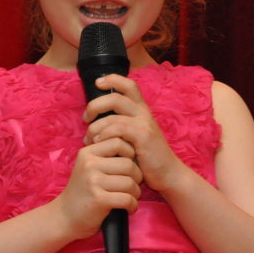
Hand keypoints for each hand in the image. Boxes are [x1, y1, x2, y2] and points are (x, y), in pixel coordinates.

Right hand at [54, 135, 141, 239]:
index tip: (127, 167)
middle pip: (128, 163)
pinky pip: (127, 199)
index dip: (130, 153)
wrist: (65, 216)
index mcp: (87, 153)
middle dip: (137, 176)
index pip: (118, 142)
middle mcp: (89, 165)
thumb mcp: (88, 167)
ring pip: (130, 182)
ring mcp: (93, 182)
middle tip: (132, 186)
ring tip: (130, 197)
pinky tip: (128, 208)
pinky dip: (133, 205)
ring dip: (136, 193)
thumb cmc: (83, 191)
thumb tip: (134, 147)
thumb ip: (106, 156)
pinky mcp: (98, 200)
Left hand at [83, 74, 186, 193]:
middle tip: (85, 118)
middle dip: (95, 105)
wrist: (167, 173)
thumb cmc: (147, 157)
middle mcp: (143, 113)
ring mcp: (144, 124)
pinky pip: (118, 128)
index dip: (112, 78)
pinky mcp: (143, 136)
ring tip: (88, 139)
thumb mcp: (135, 136)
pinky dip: (104, 134)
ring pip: (112, 115)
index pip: (129, 85)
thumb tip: (97, 119)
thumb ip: (121, 125)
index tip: (97, 83)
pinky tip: (98, 143)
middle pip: (115, 97)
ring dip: (95, 126)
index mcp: (141, 109)